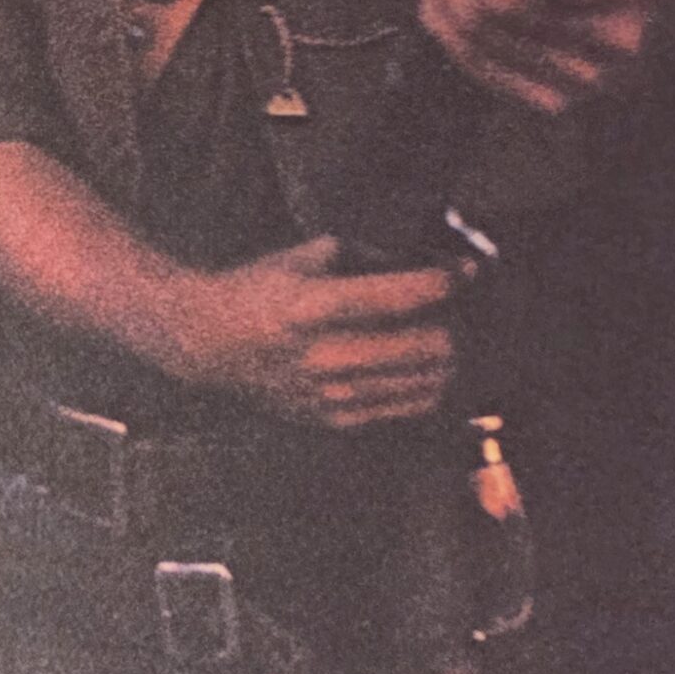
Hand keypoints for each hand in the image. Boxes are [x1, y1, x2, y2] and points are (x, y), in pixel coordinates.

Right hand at [167, 236, 454, 430]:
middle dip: (457, 322)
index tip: (468, 269)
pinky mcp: (334, 419)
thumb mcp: (299, 257)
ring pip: (426, 382)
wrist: (206, 344)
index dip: (445, 279)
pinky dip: (428, 386)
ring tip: (452, 336)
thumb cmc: (254, 290)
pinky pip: (405, 408)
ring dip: (450, 357)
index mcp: (312, 306)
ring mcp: (331, 394)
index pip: (399, 295)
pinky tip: (429, 367)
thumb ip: (359, 254)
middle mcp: (325, 355)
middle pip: (425, 345)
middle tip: (463, 308)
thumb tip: (418, 261)